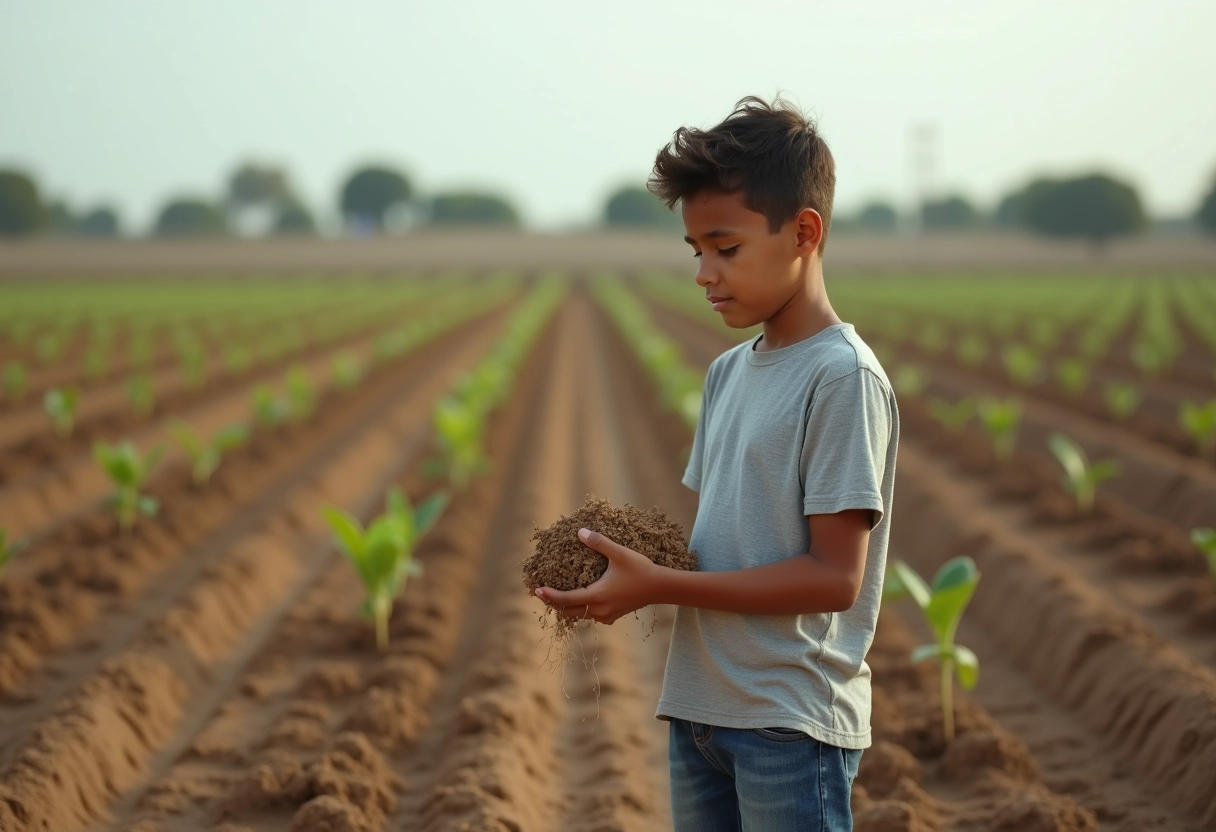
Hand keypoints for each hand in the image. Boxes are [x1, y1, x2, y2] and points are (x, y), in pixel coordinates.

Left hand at [532, 528, 659, 624]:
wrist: (660, 587)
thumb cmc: (640, 569)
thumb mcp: (619, 553)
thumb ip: (599, 542)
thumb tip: (580, 532)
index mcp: (598, 596)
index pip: (566, 599)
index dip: (549, 595)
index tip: (536, 589)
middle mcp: (599, 610)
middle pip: (568, 611)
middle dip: (552, 602)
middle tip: (538, 592)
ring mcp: (606, 616)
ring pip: (579, 615)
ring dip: (565, 606)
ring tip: (554, 595)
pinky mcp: (612, 616)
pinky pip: (590, 615)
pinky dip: (579, 609)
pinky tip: (578, 598)